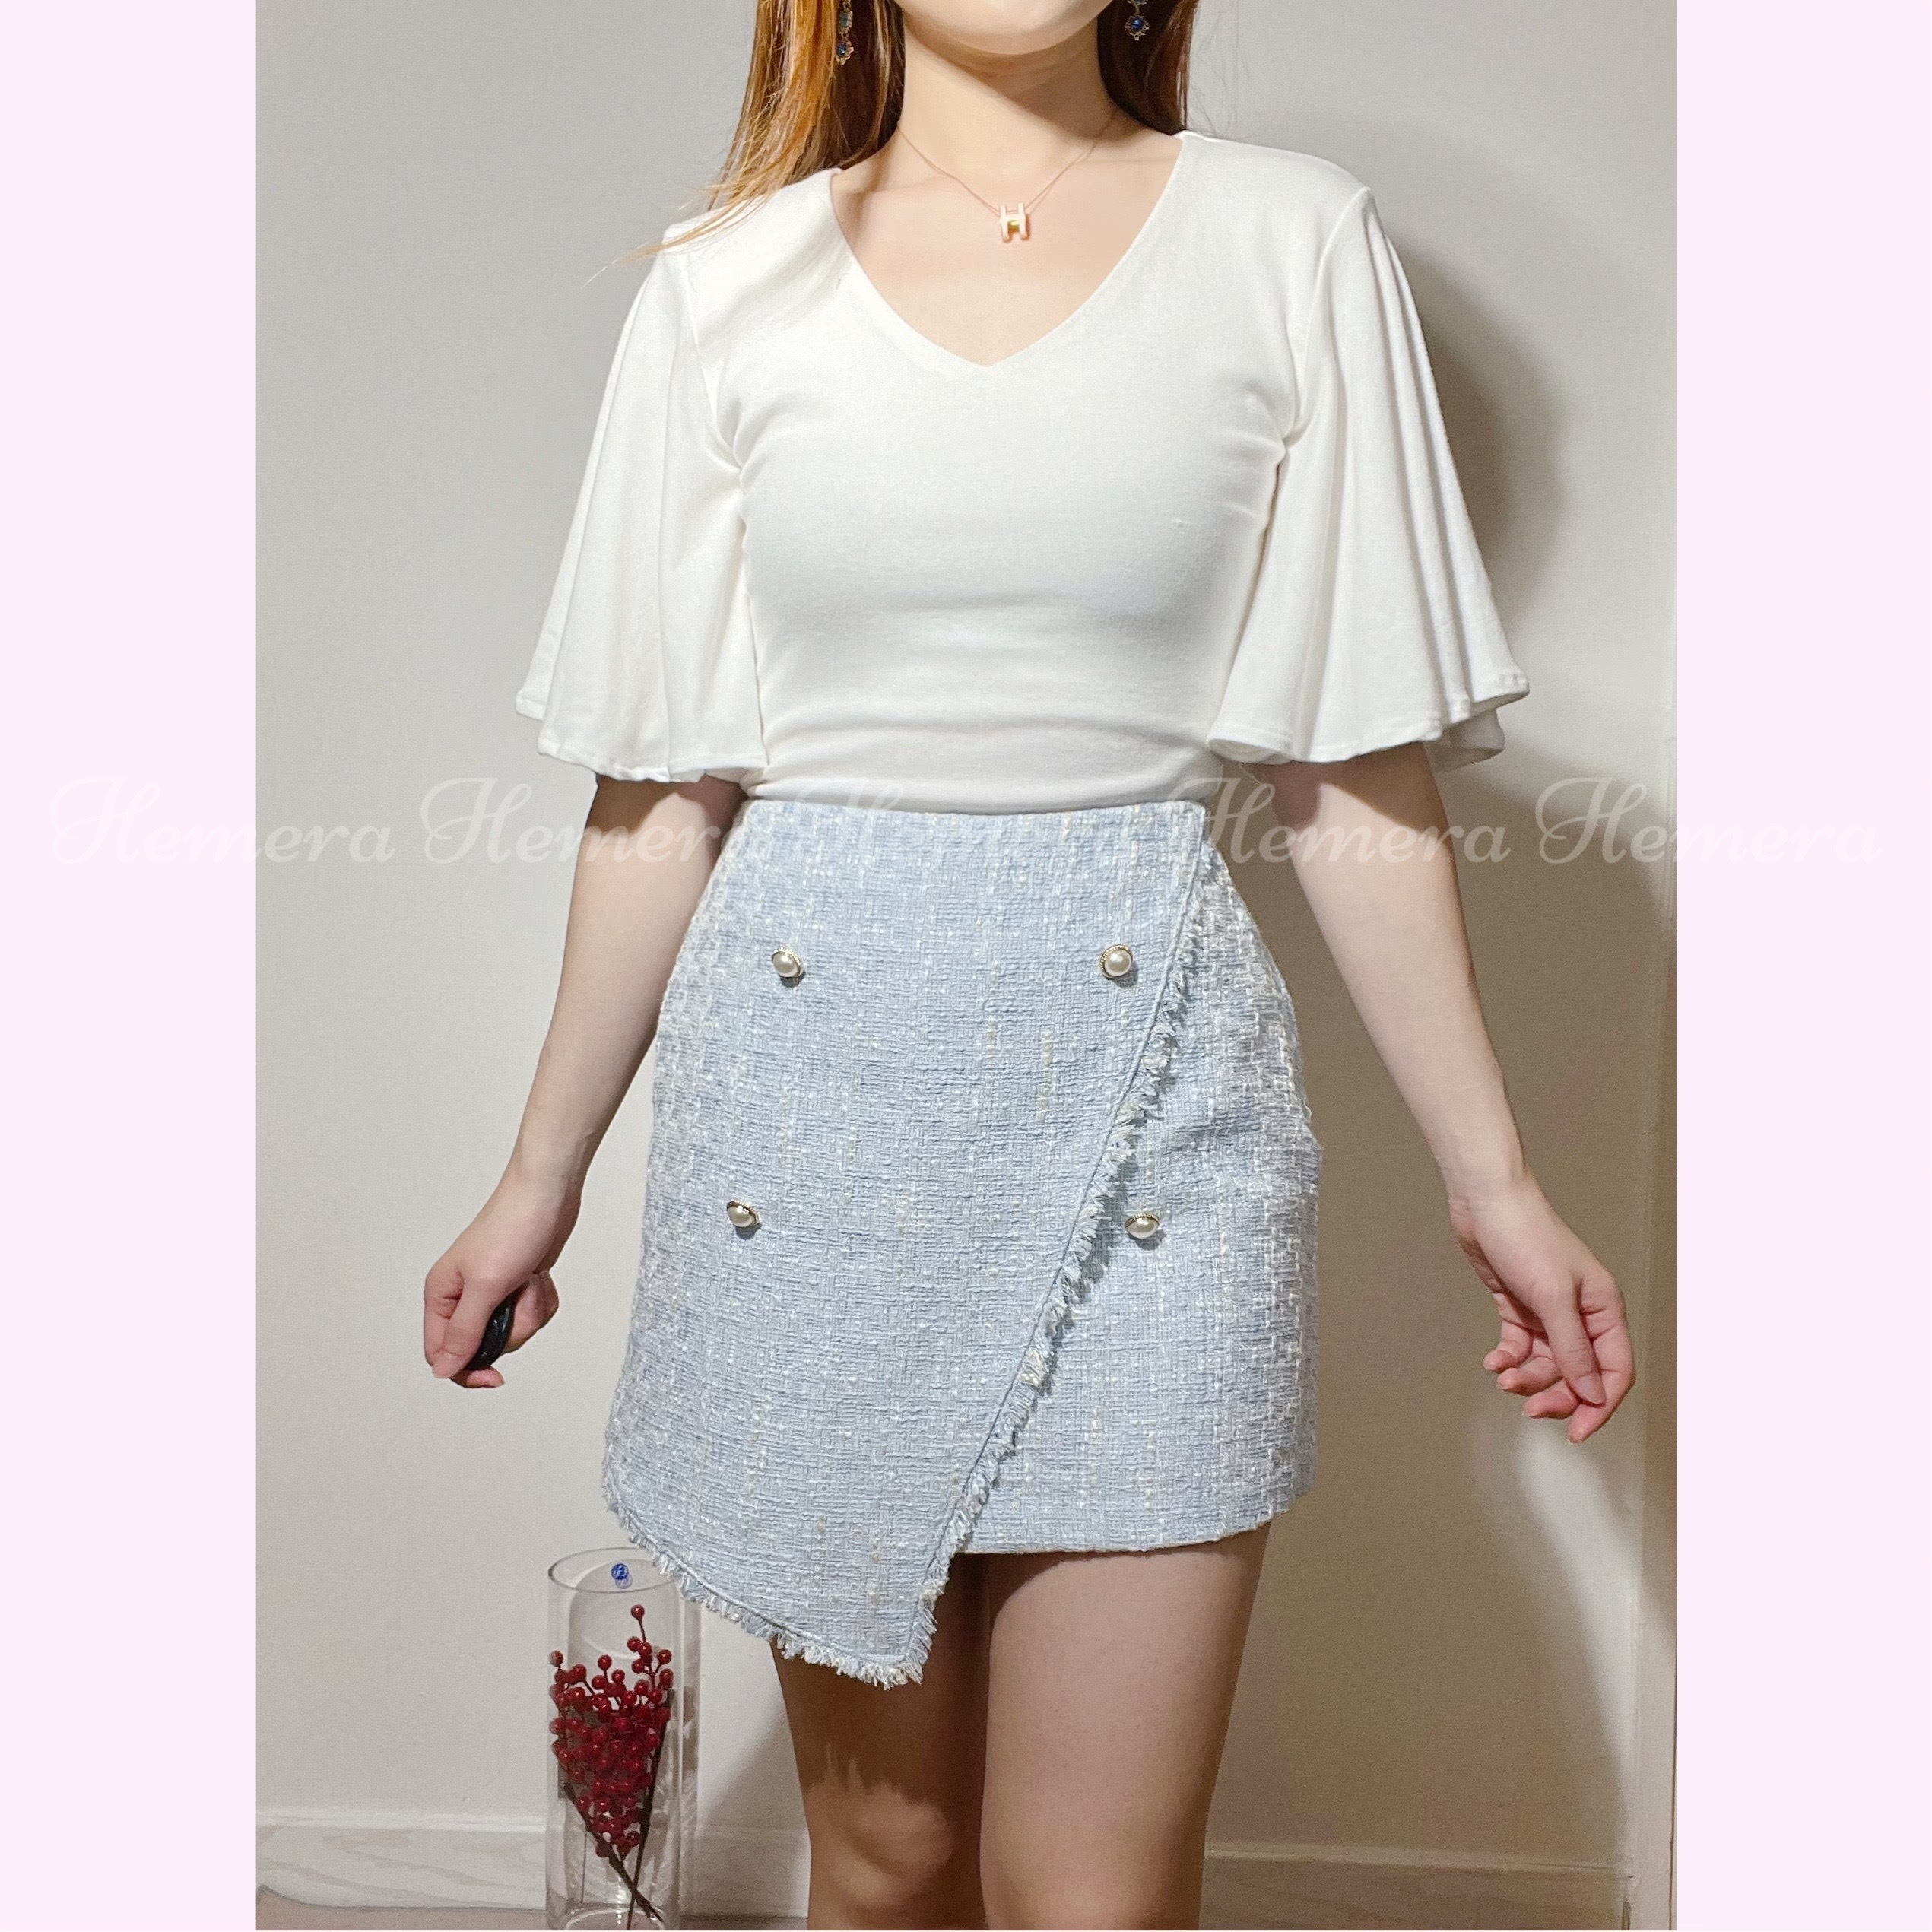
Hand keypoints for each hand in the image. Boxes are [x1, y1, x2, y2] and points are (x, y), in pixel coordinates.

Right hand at [422, 1173, 574, 1387]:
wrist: (549, 1195)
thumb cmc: (512, 1228)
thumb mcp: (485, 1287)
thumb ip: (464, 1333)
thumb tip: (444, 1369)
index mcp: (441, 1295)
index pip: (442, 1354)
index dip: (468, 1370)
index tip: (495, 1376)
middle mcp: (463, 1296)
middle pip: (483, 1347)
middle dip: (510, 1330)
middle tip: (515, 1300)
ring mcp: (493, 1292)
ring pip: (513, 1332)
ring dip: (528, 1311)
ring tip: (528, 1280)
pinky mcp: (518, 1287)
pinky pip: (532, 1315)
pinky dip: (541, 1300)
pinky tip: (539, 1276)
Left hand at [1448, 1173, 1633, 1441]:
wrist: (1484, 1202)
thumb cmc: (1526, 1236)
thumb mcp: (1553, 1297)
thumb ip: (1574, 1349)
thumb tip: (1594, 1395)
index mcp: (1604, 1309)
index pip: (1615, 1371)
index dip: (1599, 1405)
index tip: (1577, 1432)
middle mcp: (1581, 1314)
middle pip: (1579, 1375)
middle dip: (1556, 1395)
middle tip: (1529, 1408)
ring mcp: (1549, 1313)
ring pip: (1547, 1365)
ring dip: (1526, 1377)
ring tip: (1502, 1376)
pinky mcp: (1519, 1308)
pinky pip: (1520, 1348)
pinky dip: (1508, 1359)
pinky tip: (1494, 1362)